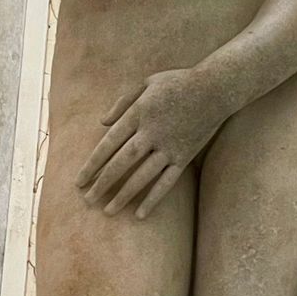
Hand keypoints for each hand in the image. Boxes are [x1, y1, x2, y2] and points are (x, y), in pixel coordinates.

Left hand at [76, 66, 225, 217]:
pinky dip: (154, 198)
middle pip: (122, 162)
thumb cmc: (179, 82)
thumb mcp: (147, 82)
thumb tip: (102, 124)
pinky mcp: (185, 156)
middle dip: (103, 183)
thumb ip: (122, 102)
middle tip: (87, 200)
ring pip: (142, 176)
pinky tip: (140, 214)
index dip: (92, 164)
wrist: (217, 88)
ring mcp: (169, 146)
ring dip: (123, 195)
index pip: (109, 143)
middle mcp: (152, 132)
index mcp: (139, 113)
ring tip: (108, 211)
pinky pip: (167, 181)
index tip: (79, 181)